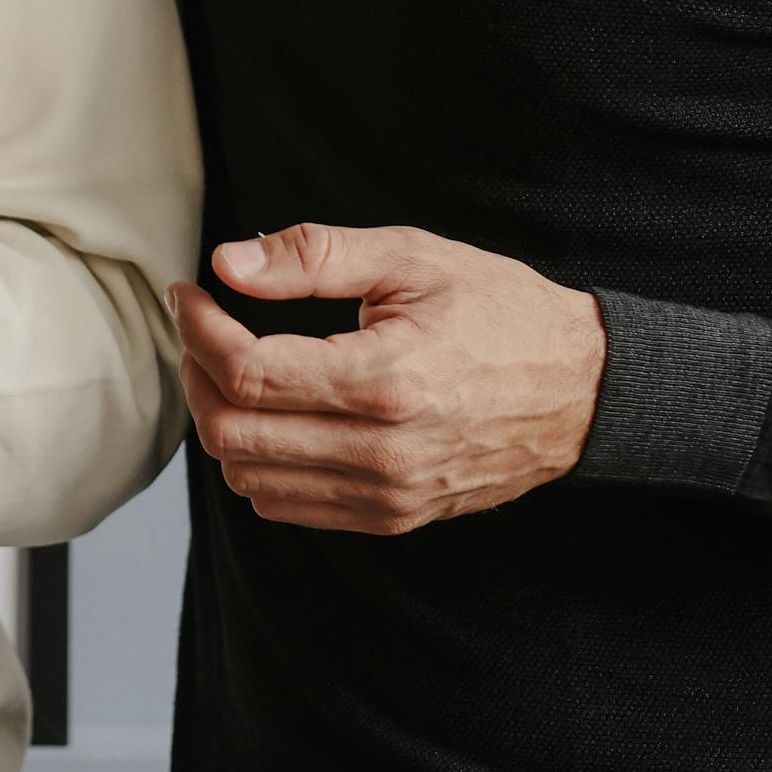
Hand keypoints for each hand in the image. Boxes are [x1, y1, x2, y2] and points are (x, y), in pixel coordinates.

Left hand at [170, 224, 606, 534]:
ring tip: (233, 366)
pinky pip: (289, 505)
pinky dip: (258, 461)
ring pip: (250, 477)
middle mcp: (383, 452)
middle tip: (201, 328)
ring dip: (221, 419)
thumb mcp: (411, 257)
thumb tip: (228, 263)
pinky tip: (272, 412)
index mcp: (386, 381)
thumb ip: (313, 256)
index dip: (198, 331)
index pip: (249, 374)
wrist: (581, 389)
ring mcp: (388, 494)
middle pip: (234, 434)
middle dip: (196, 374)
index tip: (189, 294)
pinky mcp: (394, 516)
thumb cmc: (499, 312)